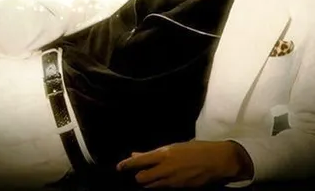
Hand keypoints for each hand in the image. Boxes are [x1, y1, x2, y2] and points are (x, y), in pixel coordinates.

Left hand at [116, 140, 252, 187]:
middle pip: (142, 178)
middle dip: (138, 177)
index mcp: (163, 154)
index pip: (139, 161)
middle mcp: (166, 168)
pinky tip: (163, 181)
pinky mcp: (181, 188)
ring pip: (152, 186)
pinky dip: (161, 186)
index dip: (126, 165)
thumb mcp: (172, 147)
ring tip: (150, 178)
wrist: (217, 160)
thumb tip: (135, 154)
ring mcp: (173, 180)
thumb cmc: (194, 149)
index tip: (118, 167)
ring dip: (149, 183)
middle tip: (138, 174)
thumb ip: (152, 154)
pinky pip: (165, 189)